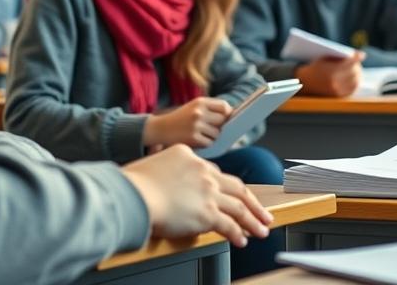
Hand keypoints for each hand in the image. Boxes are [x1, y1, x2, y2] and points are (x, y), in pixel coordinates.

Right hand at [121, 144, 272, 246]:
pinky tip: (242, 240)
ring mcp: (208, 192)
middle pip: (236, 188)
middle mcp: (204, 172)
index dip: (225, 187)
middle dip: (252, 202)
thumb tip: (164, 182)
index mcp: (189, 157)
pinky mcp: (208, 213)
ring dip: (253, 220)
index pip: (214, 172)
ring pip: (239, 207)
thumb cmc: (133, 183)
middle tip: (262, 212)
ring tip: (261, 229)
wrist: (134, 194)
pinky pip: (229, 225)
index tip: (230, 195)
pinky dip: (238, 233)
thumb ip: (166, 170)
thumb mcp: (153, 164)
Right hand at [144, 97, 231, 148]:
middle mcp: (199, 112)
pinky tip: (197, 140)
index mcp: (200, 102)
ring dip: (212, 137)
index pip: (224, 106)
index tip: (225, 119)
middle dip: (220, 126)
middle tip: (211, 129)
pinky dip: (205, 144)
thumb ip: (211, 109)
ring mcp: (196, 125)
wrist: (160, 128)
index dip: (227, 113)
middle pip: (223, 121)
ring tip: (202, 135)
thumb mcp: (194, 107)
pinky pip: (209, 143)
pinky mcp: (193, 138)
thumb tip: (232, 116)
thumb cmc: (180, 118)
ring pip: (217, 134)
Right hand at [296, 52, 364, 96]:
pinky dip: (354, 84)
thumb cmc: (315, 67)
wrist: (304, 83)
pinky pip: (351, 90)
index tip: (361, 54)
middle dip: (357, 66)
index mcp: (331, 71)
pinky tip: (354, 79)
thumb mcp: (324, 58)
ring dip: (357, 75)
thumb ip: (339, 56)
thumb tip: (356, 56)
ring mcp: (337, 91)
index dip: (356, 58)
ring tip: (357, 70)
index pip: (350, 63)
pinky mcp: (338, 97)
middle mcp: (335, 82)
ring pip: (355, 82)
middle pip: (354, 72)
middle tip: (358, 63)